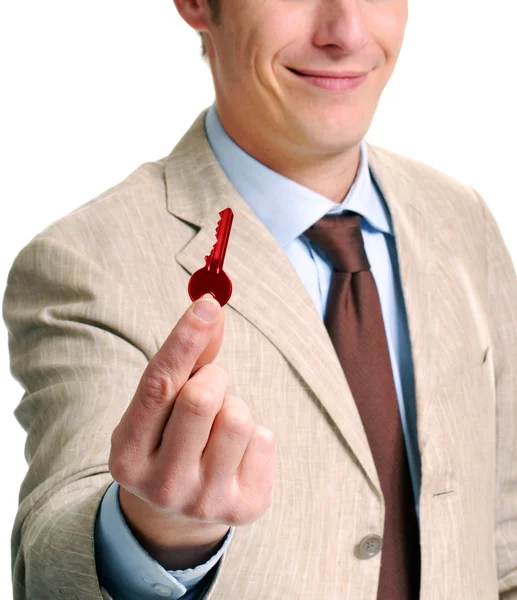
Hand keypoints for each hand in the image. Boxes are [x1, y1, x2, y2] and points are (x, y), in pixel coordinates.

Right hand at [108, 293, 275, 567]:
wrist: (179, 513)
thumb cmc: (168, 441)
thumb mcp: (161, 407)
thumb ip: (184, 360)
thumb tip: (211, 309)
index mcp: (128, 455)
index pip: (158, 386)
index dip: (184, 340)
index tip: (208, 304)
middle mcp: (161, 485)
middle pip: (202, 398)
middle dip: (214, 377)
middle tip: (210, 386)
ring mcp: (204, 502)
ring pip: (239, 417)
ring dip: (235, 406)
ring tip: (220, 424)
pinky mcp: (244, 507)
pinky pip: (265, 438)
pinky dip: (254, 434)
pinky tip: (236, 452)